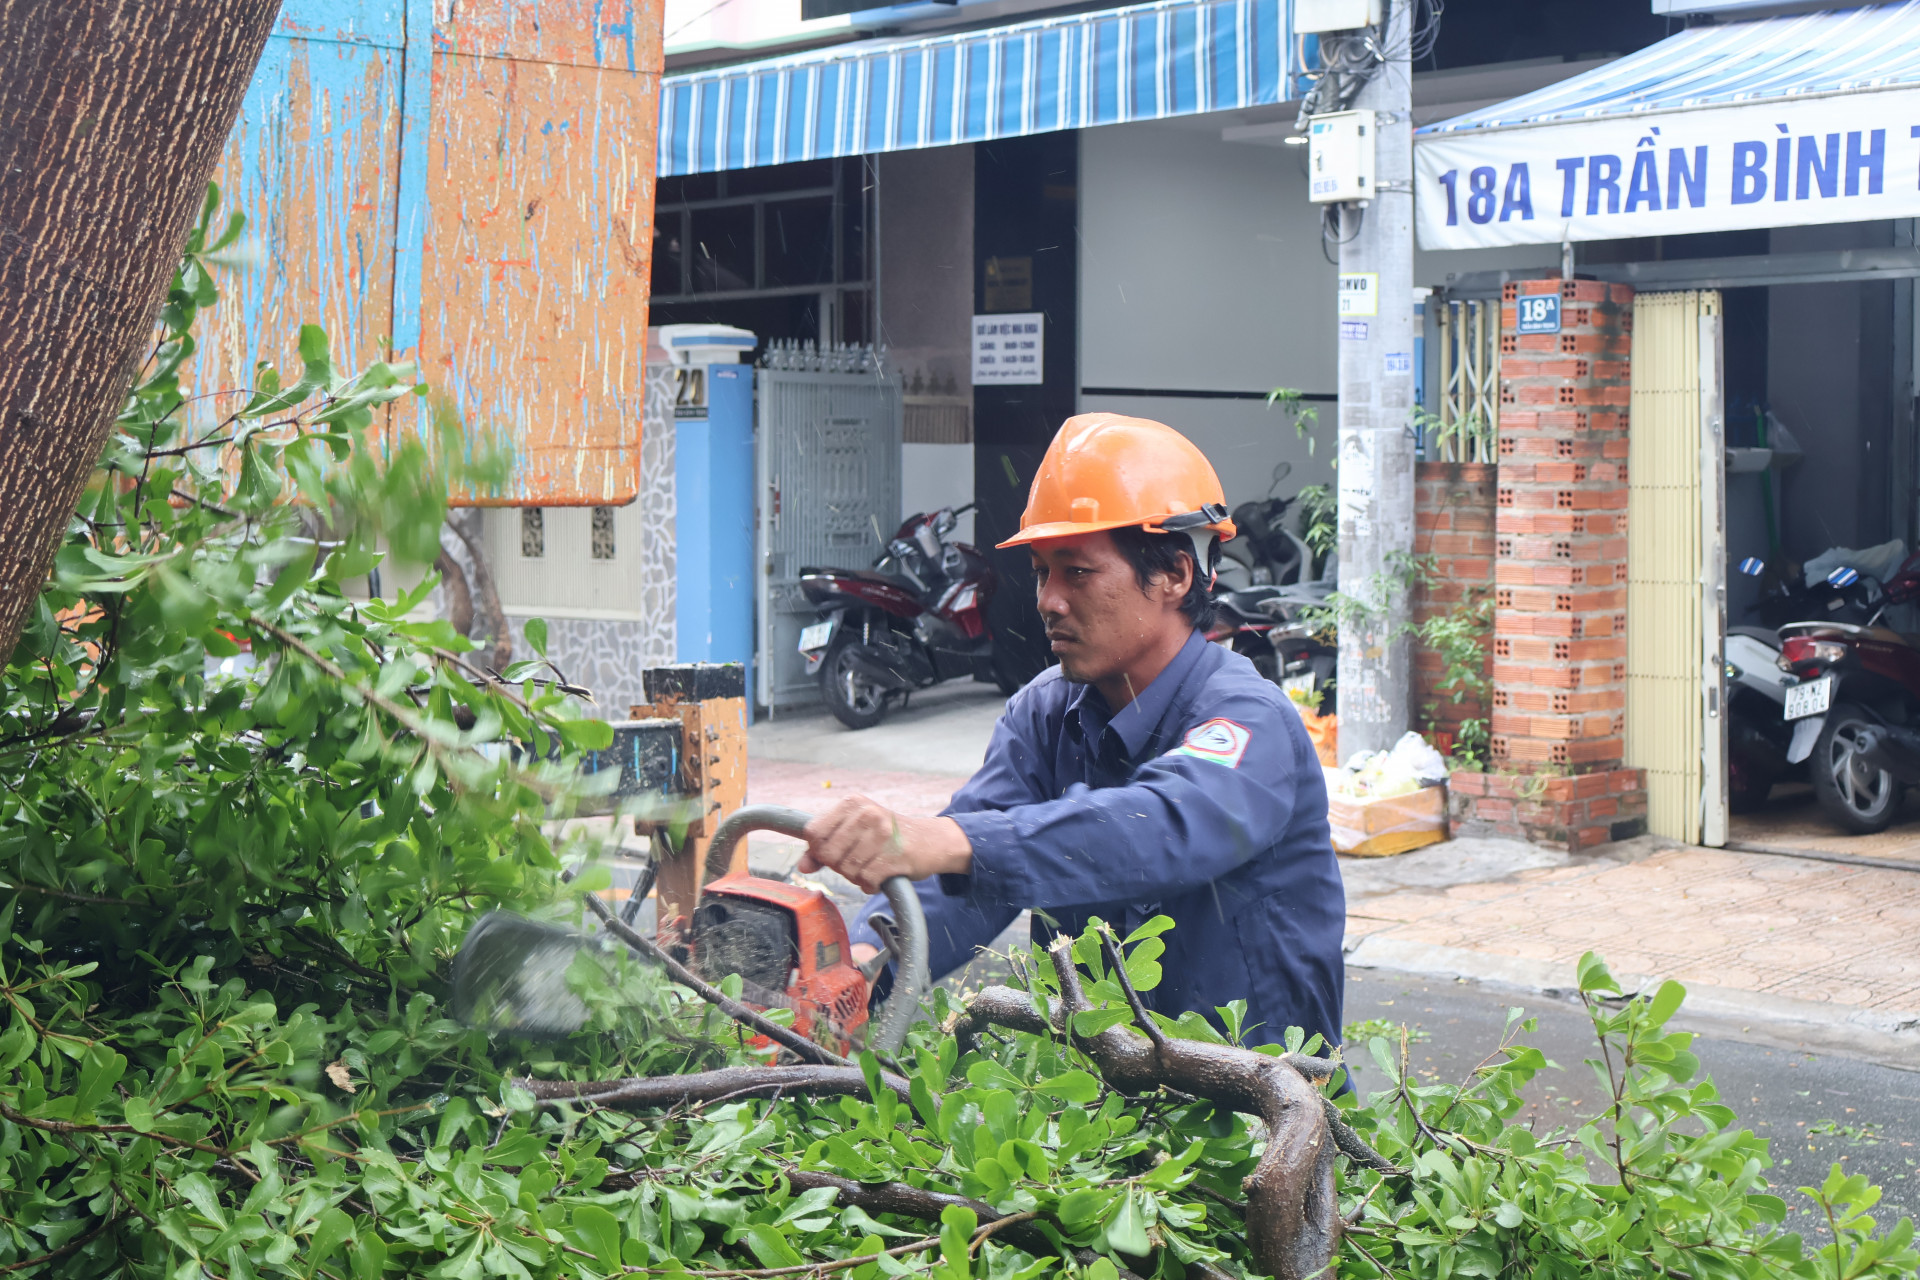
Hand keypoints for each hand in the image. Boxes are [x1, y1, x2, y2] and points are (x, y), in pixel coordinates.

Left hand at [797, 795, 971, 893]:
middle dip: (839, 865)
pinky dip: (870, 884)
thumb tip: (803, 866)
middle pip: (828, 854)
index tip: (833, 851)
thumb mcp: (854, 831)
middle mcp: (867, 815)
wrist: (931, 840)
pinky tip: (881, 876)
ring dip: (856, 876)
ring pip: (846, 870)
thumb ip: (824, 846)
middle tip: (857, 860)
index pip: (813, 832)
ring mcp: (882, 835)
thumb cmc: (887, 836)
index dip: (818, 849)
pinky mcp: (895, 857)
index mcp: (852, 803)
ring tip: (872, 866)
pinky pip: (866, 881)